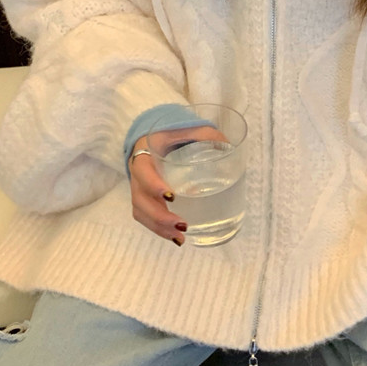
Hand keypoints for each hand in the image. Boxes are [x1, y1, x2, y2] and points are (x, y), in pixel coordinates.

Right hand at [129, 126, 226, 245]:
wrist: (155, 135)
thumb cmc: (173, 131)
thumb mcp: (188, 127)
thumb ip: (207, 134)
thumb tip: (229, 146)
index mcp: (146, 151)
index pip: (143, 171)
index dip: (154, 185)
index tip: (173, 197)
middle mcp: (138, 171)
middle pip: (139, 198)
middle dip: (159, 216)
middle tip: (183, 225)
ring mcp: (139, 186)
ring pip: (140, 211)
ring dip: (158, 227)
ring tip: (180, 238)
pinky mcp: (144, 197)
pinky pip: (145, 216)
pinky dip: (158, 229)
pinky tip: (176, 238)